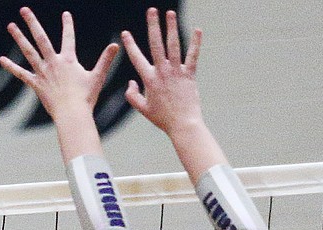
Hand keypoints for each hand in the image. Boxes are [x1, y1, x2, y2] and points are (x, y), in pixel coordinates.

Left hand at [0, 8, 118, 121]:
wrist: (72, 114)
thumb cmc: (86, 97)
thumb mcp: (98, 76)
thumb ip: (105, 59)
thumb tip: (116, 44)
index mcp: (68, 60)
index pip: (68, 37)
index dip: (68, 25)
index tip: (66, 14)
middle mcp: (53, 63)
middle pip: (41, 38)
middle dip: (32, 22)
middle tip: (23, 9)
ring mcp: (43, 72)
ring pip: (28, 51)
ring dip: (19, 37)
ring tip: (10, 26)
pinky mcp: (35, 84)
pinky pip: (21, 74)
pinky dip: (11, 66)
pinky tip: (2, 59)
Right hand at [122, 8, 203, 134]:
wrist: (182, 123)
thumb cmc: (162, 118)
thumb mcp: (143, 109)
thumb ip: (132, 95)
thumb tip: (131, 82)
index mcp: (149, 80)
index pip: (136, 58)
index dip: (130, 45)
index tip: (125, 33)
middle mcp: (162, 72)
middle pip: (156, 44)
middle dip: (153, 26)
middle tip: (151, 11)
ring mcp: (177, 72)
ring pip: (173, 45)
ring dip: (172, 27)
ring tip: (170, 13)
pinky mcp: (190, 74)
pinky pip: (193, 55)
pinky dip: (195, 42)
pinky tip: (197, 29)